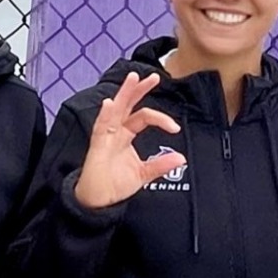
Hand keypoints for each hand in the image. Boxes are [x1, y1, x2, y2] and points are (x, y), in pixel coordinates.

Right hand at [71, 71, 185, 209]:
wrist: (99, 201)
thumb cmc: (115, 184)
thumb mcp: (143, 174)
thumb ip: (160, 165)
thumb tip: (181, 158)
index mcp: (125, 134)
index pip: (143, 117)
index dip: (160, 119)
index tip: (175, 128)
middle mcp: (115, 131)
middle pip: (127, 104)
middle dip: (139, 89)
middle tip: (153, 76)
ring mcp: (105, 136)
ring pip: (115, 109)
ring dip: (124, 93)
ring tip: (133, 78)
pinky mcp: (97, 146)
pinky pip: (101, 127)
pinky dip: (105, 115)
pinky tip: (110, 104)